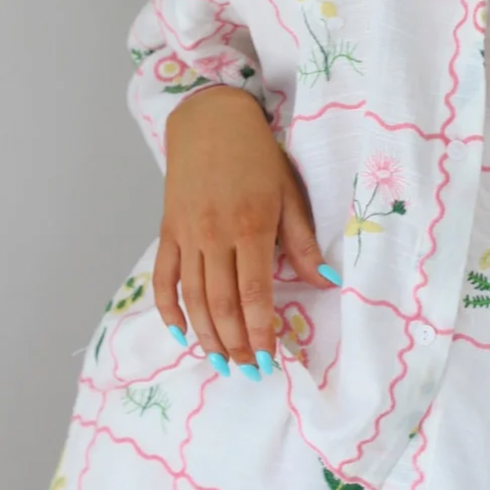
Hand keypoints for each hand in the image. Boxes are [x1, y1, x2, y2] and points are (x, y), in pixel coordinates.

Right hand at [153, 85, 340, 378]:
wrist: (210, 119)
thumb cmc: (258, 155)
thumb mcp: (289, 194)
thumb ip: (302, 243)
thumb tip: (325, 283)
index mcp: (250, 226)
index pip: (254, 292)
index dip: (260, 330)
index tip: (269, 357)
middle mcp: (214, 235)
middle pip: (221, 303)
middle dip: (235, 343)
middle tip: (248, 370)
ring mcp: (186, 234)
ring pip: (193, 297)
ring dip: (207, 335)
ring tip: (221, 362)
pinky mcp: (167, 230)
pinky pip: (164, 277)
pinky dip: (169, 309)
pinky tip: (182, 333)